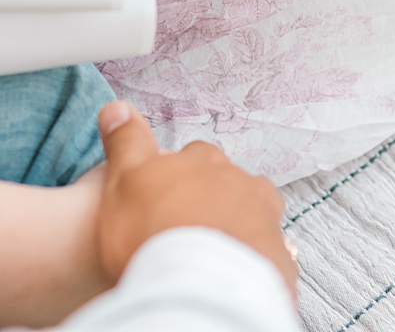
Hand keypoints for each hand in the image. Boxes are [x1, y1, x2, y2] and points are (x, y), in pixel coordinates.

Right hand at [94, 101, 296, 298]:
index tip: (166, 194)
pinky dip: (252, 257)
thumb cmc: (152, 233)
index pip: (194, 154)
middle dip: (211, 196)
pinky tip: (233, 272)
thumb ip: (126, 143)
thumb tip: (118, 107)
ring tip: (212, 248)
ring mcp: (263, 218)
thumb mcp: (124, 181)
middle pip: (227, 181)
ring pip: (253, 210)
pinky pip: (266, 251)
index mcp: (203, 162)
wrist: (200, 287)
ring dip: (237, 222)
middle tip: (185, 224)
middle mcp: (239, 182)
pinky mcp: (276, 256)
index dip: (179, 172)